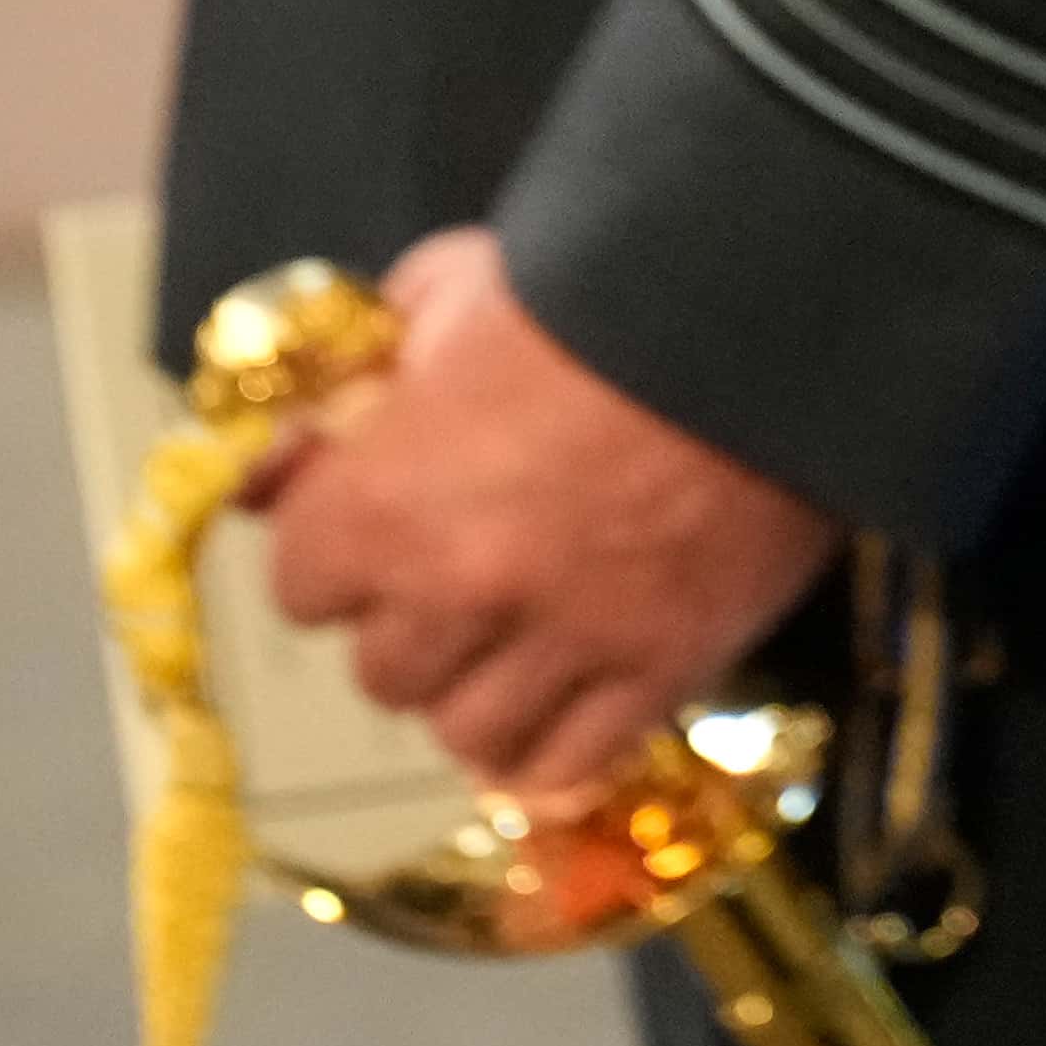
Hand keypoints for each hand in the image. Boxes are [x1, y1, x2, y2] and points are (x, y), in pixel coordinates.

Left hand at [259, 227, 840, 808]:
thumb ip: (360, 372)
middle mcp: (465, 589)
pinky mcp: (662, 668)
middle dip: (409, 619)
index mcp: (393, 496)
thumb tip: (286, 451)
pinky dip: (550, 748)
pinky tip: (560, 698)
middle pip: (382, 672)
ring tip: (513, 637)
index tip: (369, 520)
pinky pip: (567, 765)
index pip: (301, 585)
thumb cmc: (595, 280)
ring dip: (477, 690)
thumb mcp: (450, 286)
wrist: (760, 298)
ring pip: (469, 736)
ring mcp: (568, 639)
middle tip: (455, 566)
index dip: (333, 548)